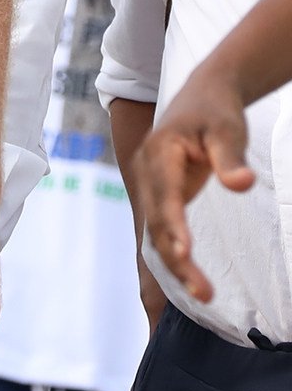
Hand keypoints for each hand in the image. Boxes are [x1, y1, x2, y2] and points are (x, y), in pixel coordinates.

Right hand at [133, 55, 253, 303]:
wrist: (201, 96)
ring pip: (158, 230)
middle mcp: (147, 171)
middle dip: (177, 258)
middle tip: (204, 293)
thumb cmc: (216, 112)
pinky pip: (163, 228)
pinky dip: (175, 253)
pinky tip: (191, 276)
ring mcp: (151, 185)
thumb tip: (242, 184)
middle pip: (158, 222)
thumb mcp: (228, 130)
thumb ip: (231, 158)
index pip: (165, 195)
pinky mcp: (161, 195)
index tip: (186, 252)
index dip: (174, 225)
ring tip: (204, 294)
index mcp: (159, 153)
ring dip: (176, 263)